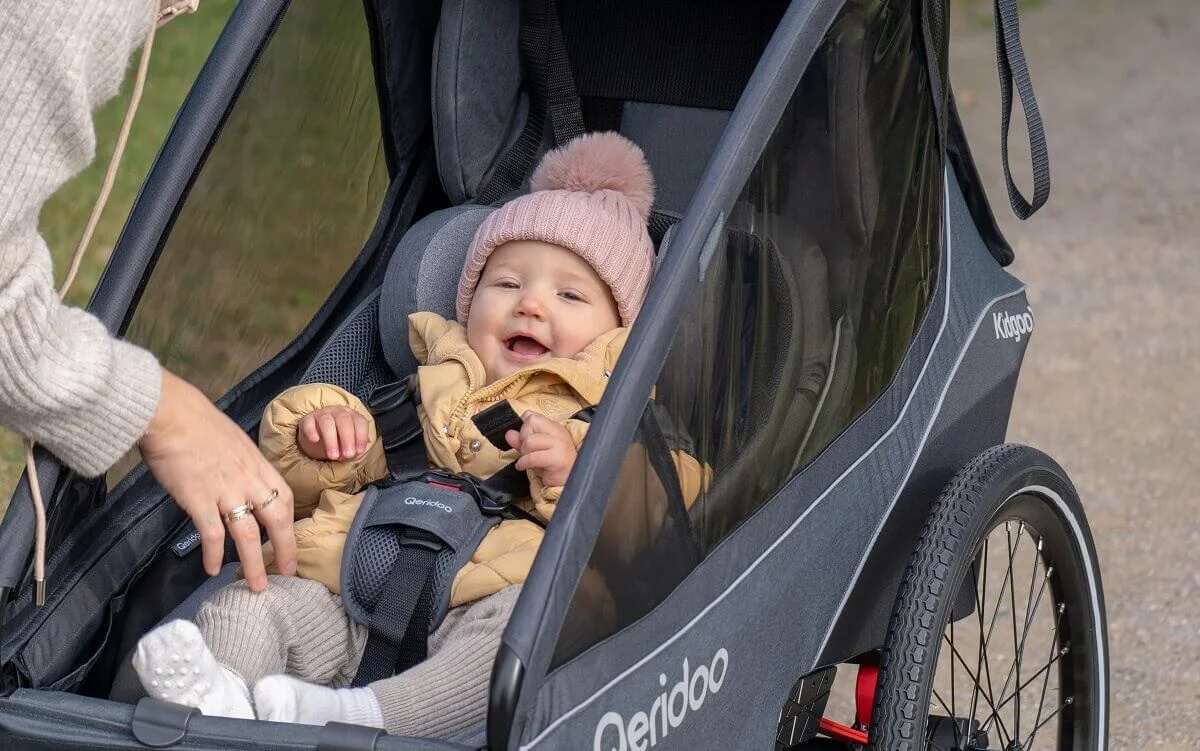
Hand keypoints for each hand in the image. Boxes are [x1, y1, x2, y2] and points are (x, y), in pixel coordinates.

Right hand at [138, 369, 296, 590]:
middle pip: (277, 520)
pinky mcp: (199, 499)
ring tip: (256, 586)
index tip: (291, 539)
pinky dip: (214, 554)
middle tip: (289, 572)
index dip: (290, 522)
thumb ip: (239, 462)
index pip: (284, 497)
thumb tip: (237, 477)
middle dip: (286, 548)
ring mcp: (225, 490)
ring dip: (254, 564)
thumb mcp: (231, 439)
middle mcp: (247, 479)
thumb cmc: (195, 421)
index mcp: (257, 463)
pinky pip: (213, 534)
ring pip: (249, 535)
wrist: (169, 413)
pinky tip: (212, 569)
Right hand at [297, 406, 369, 460]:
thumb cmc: (337, 440)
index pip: (360, 422)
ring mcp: (322, 414)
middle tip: (348, 454)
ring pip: (327, 422)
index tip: (359, 451)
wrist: (315, 438)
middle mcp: (338, 412)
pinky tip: (315, 440)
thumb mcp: (346, 445)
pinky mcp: (307, 419)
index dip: (361, 436)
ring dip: (331, 440)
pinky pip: (309, 423)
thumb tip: (350, 454)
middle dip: (347, 438)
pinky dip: (311, 431)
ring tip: (333, 456)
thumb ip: (351, 448)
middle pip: (344, 420)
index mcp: (352, 416)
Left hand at [505, 412, 576, 487]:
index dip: (524, 427)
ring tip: (528, 459)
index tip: (525, 439)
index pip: (532, 415)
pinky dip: (524, 463)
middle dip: (523, 438)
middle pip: (531, 422)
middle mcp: (558, 432)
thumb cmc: (553, 465)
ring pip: (530, 441)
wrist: (570, 479)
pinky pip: (533, 457)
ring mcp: (559, 444)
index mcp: (553, 427)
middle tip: (527, 450)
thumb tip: (509, 434)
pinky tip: (523, 466)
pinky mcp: (557, 458)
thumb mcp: (535, 449)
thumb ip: (521, 440)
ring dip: (524, 452)